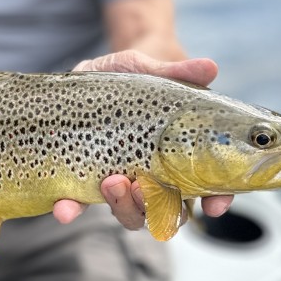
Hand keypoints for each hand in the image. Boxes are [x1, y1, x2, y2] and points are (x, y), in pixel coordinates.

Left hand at [56, 50, 233, 230]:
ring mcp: (120, 180)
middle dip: (156, 207)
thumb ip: (178, 72)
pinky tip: (64, 208)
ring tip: (110, 183)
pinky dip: (72, 210)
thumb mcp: (151, 68)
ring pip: (130, 213)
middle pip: (166, 210)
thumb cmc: (134, 74)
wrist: (92, 73)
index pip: (208, 186)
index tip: (214, 205)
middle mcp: (153, 176)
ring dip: (122, 207)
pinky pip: (79, 204)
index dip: (217, 199)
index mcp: (179, 156)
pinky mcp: (85, 177)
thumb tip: (209, 67)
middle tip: (142, 186)